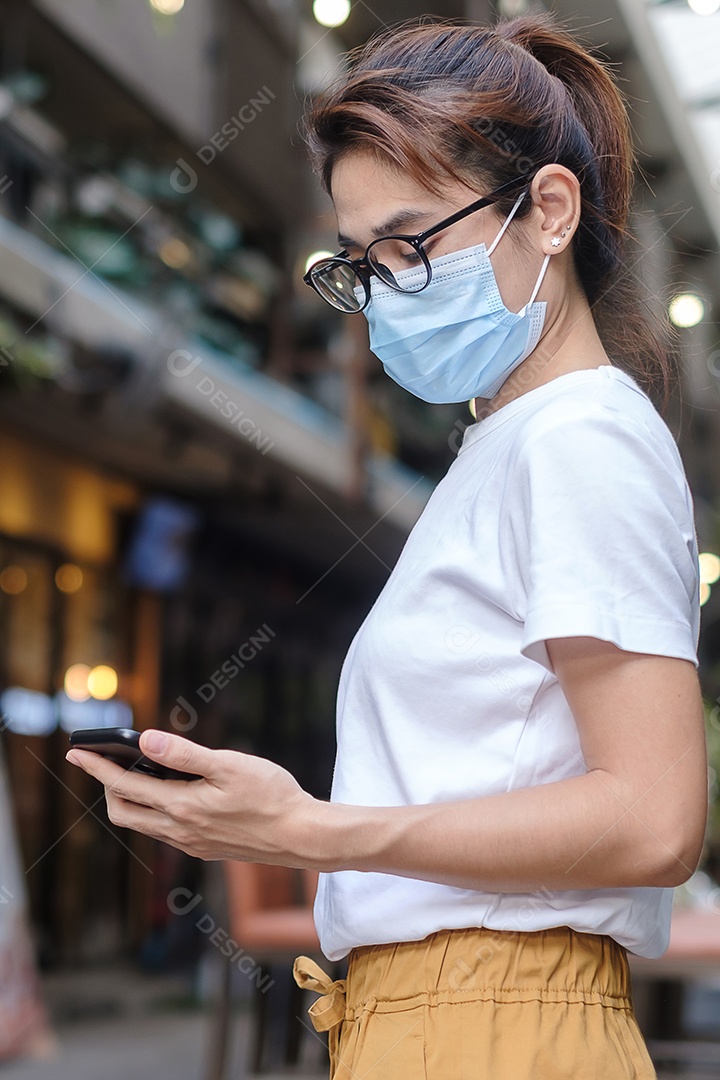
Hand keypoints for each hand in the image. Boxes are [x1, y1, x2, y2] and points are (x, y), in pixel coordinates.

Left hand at [66, 730, 318, 864]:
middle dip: (107, 786)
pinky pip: (164, 831)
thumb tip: (145, 740)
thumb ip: (184, 754)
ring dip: (130, 799)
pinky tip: (172, 794)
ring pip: (143, 823)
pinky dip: (154, 810)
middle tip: (104, 761)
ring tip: (135, 773)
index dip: (97, 767)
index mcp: (181, 807)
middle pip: (124, 811)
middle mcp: (179, 831)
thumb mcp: (229, 765)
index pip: (124, 785)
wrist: (302, 836)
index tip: (76, 752)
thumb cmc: (271, 796)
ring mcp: (191, 844)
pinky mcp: (205, 848)